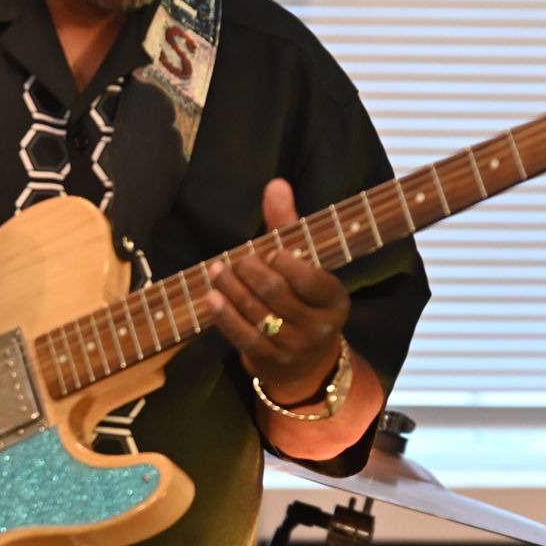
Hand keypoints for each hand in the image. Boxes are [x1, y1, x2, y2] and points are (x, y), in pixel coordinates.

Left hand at [206, 177, 350, 404]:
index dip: (285, 264)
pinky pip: (243, 337)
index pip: (310, 279)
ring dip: (231, 288)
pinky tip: (210, 297)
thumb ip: (288, 224)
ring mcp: (294, 348)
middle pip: (277, 293)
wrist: (306, 362)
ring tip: (216, 270)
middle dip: (251, 272)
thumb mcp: (303, 263)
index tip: (270, 252)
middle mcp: (320, 327)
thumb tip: (275, 183)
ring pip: (257, 313)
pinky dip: (224, 316)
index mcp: (334, 299)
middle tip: (237, 259)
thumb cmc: (301, 298)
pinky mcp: (270, 362)